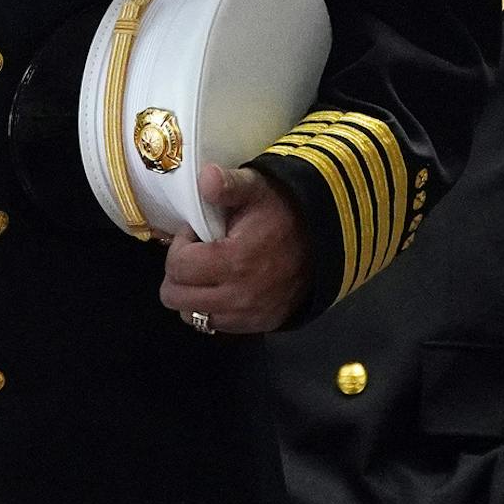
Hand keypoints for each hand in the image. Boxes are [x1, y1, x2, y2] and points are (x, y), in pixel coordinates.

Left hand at [158, 165, 307, 332]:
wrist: (326, 241)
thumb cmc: (283, 212)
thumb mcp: (256, 189)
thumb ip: (227, 185)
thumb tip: (205, 177)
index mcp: (234, 262)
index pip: (177, 267)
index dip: (179, 246)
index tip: (194, 233)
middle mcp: (239, 296)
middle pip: (176, 297)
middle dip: (178, 273)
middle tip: (196, 254)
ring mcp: (250, 315)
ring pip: (193, 316)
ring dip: (191, 293)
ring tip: (207, 270)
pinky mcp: (260, 325)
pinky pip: (217, 325)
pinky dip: (211, 307)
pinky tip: (222, 285)